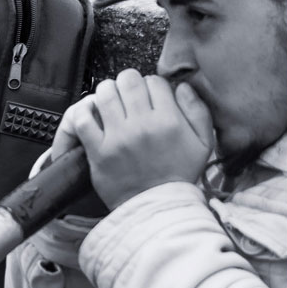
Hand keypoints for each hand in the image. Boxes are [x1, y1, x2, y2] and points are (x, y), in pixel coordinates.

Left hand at [51, 69, 213, 209]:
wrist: (156, 206)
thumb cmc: (178, 174)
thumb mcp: (203, 144)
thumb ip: (198, 111)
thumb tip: (182, 86)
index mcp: (169, 121)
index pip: (154, 82)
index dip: (151, 85)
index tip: (150, 96)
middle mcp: (143, 125)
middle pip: (128, 81)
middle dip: (128, 83)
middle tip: (128, 95)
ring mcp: (118, 137)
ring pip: (105, 93)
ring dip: (107, 93)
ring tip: (111, 102)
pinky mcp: (98, 150)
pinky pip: (84, 119)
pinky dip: (85, 111)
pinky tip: (93, 114)